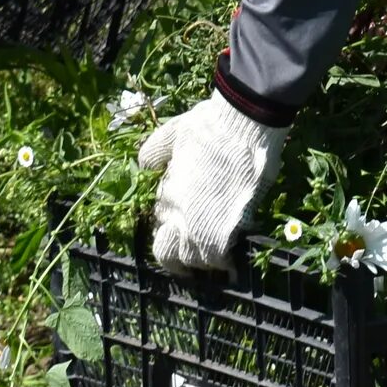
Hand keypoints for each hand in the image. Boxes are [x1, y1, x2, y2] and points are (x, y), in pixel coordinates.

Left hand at [138, 93, 285, 272]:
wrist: (241, 125)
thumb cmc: (208, 126)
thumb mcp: (172, 133)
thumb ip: (155, 151)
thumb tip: (145, 165)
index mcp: (167, 193)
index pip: (161, 223)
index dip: (171, 224)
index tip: (183, 221)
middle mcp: (180, 215)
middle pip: (168, 253)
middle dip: (176, 258)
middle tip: (189, 255)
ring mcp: (204, 225)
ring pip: (195, 260)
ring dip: (202, 260)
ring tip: (214, 255)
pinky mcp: (230, 228)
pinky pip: (221, 258)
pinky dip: (226, 261)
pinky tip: (233, 257)